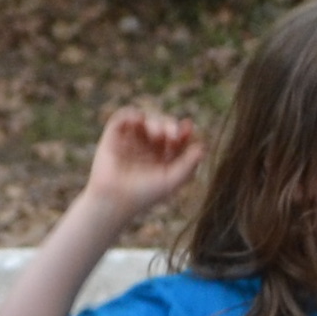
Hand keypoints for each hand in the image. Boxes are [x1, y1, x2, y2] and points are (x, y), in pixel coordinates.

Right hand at [82, 107, 204, 221]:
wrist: (114, 200)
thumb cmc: (144, 196)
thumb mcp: (172, 181)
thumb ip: (189, 165)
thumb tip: (202, 147)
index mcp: (164, 157)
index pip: (177, 138)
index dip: (184, 130)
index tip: (188, 127)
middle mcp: (148, 147)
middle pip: (164, 125)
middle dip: (169, 126)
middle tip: (171, 135)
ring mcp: (131, 140)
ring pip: (146, 119)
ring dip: (154, 122)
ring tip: (156, 134)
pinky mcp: (113, 136)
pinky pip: (123, 117)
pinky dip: (131, 115)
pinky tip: (139, 120)